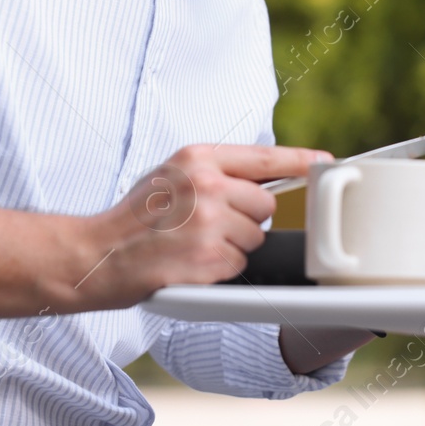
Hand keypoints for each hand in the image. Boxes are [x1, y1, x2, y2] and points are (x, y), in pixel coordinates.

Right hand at [98, 144, 327, 304]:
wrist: (98, 253)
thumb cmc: (135, 217)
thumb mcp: (171, 175)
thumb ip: (214, 171)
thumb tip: (262, 176)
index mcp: (197, 159)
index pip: (264, 156)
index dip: (301, 161)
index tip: (326, 163)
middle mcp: (206, 186)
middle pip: (264, 203)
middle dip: (247, 218)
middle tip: (209, 225)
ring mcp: (208, 223)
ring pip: (255, 236)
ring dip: (233, 246)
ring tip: (195, 243)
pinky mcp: (208, 258)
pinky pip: (240, 264)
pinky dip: (221, 269)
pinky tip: (193, 262)